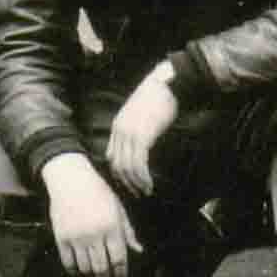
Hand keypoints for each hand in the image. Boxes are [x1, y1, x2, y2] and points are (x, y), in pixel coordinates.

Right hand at [40, 153, 141, 276]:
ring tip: (93, 272)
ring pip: (85, 268)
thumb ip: (128, 231)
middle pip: (102, 267)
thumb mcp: (118, 208)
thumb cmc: (98, 192)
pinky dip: (74, 270)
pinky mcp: (61, 237)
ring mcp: (77, 236)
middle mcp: (95, 233)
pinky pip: (68, 263)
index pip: (119, 259)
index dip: (121, 272)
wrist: (70, 179)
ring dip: (91, 274)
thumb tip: (139, 251)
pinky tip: (78, 268)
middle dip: (106, 276)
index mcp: (112, 226)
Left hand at [104, 65, 179, 194]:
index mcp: (117, 126)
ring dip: (136, 183)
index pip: (111, 156)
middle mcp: (120, 131)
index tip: (130, 182)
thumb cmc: (157, 97)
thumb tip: (140, 144)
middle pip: (117, 165)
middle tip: (137, 193)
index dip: (119, 172)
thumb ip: (135, 127)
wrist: (165, 84)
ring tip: (146, 191)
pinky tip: (149, 184)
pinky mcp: (142, 137)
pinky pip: (139, 164)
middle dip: (127, 182)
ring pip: (127, 168)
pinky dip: (143, 177)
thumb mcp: (139, 112)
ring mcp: (129, 135)